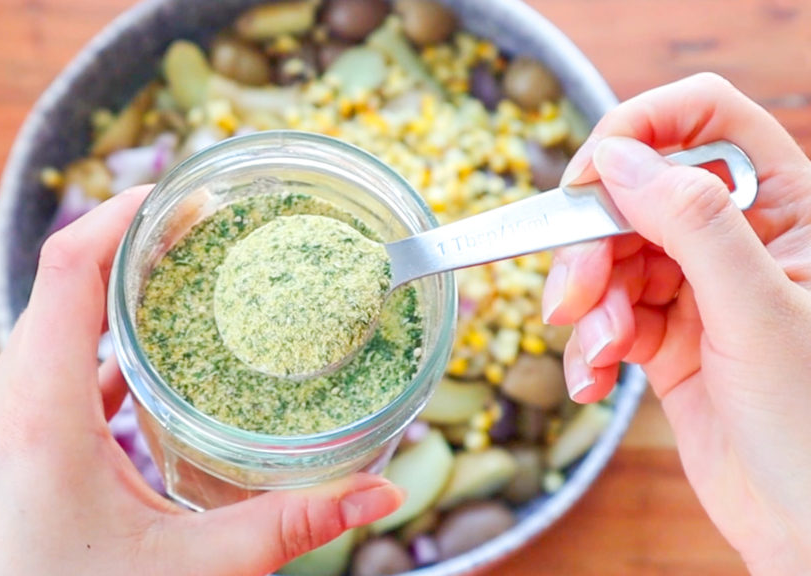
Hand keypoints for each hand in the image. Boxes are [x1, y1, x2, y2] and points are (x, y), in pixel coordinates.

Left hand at [0, 186, 402, 575]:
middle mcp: (7, 404)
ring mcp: (1, 426)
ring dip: (116, 297)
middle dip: (133, 247)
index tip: (182, 191)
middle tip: (206, 228)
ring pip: (56, 327)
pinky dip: (102, 348)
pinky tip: (154, 357)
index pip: (69, 268)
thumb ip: (288, 524)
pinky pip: (53, 370)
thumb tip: (379, 495)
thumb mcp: (193, 568)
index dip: (121, 214)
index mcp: (38, 411)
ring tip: (186, 277)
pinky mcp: (8, 448)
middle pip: (64, 285)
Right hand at [542, 73, 810, 573]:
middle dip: (592, 244)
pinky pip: (605, 316)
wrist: (809, 527)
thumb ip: (692, 225)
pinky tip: (596, 380)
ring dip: (588, 305)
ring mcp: (700, 288)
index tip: (588, 182)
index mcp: (787, 207)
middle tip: (573, 296)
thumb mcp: (759, 313)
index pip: (705, 118)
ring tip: (598, 354)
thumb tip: (620, 158)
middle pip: (636, 194)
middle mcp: (739, 238)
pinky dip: (588, 347)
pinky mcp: (667, 338)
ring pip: (610, 257)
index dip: (639, 132)